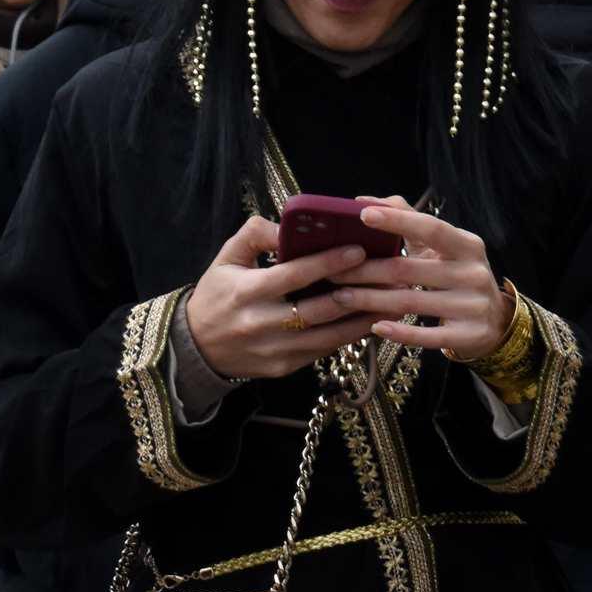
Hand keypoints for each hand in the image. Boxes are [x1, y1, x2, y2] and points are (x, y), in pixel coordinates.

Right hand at [182, 215, 374, 380]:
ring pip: (329, 335)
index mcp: (246, 292)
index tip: (359, 249)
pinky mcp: (284, 367)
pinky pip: (324, 350)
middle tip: (390, 276)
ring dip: (364, 319)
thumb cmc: (217, 295)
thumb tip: (289, 225)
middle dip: (358, 292)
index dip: (328, 263)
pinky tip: (372, 322)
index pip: (293, 275)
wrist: (196, 347)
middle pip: (319, 309)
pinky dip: (349, 336)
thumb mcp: (226, 258)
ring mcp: (275, 350)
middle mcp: (262, 324)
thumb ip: (255, 235)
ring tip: (394, 301)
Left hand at [331, 198, 512, 359]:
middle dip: (366, 270)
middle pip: (408, 269)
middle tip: (332, 271)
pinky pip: (426, 335)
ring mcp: (473, 306)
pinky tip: (374, 327)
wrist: (495, 320)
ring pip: (411, 302)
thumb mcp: (442, 247)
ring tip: (340, 297)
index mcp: (467, 245)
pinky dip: (398, 331)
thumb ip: (407, 218)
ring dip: (370, 300)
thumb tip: (363, 200)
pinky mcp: (468, 335)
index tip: (362, 215)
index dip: (397, 221)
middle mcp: (473, 273)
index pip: (430, 228)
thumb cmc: (457, 274)